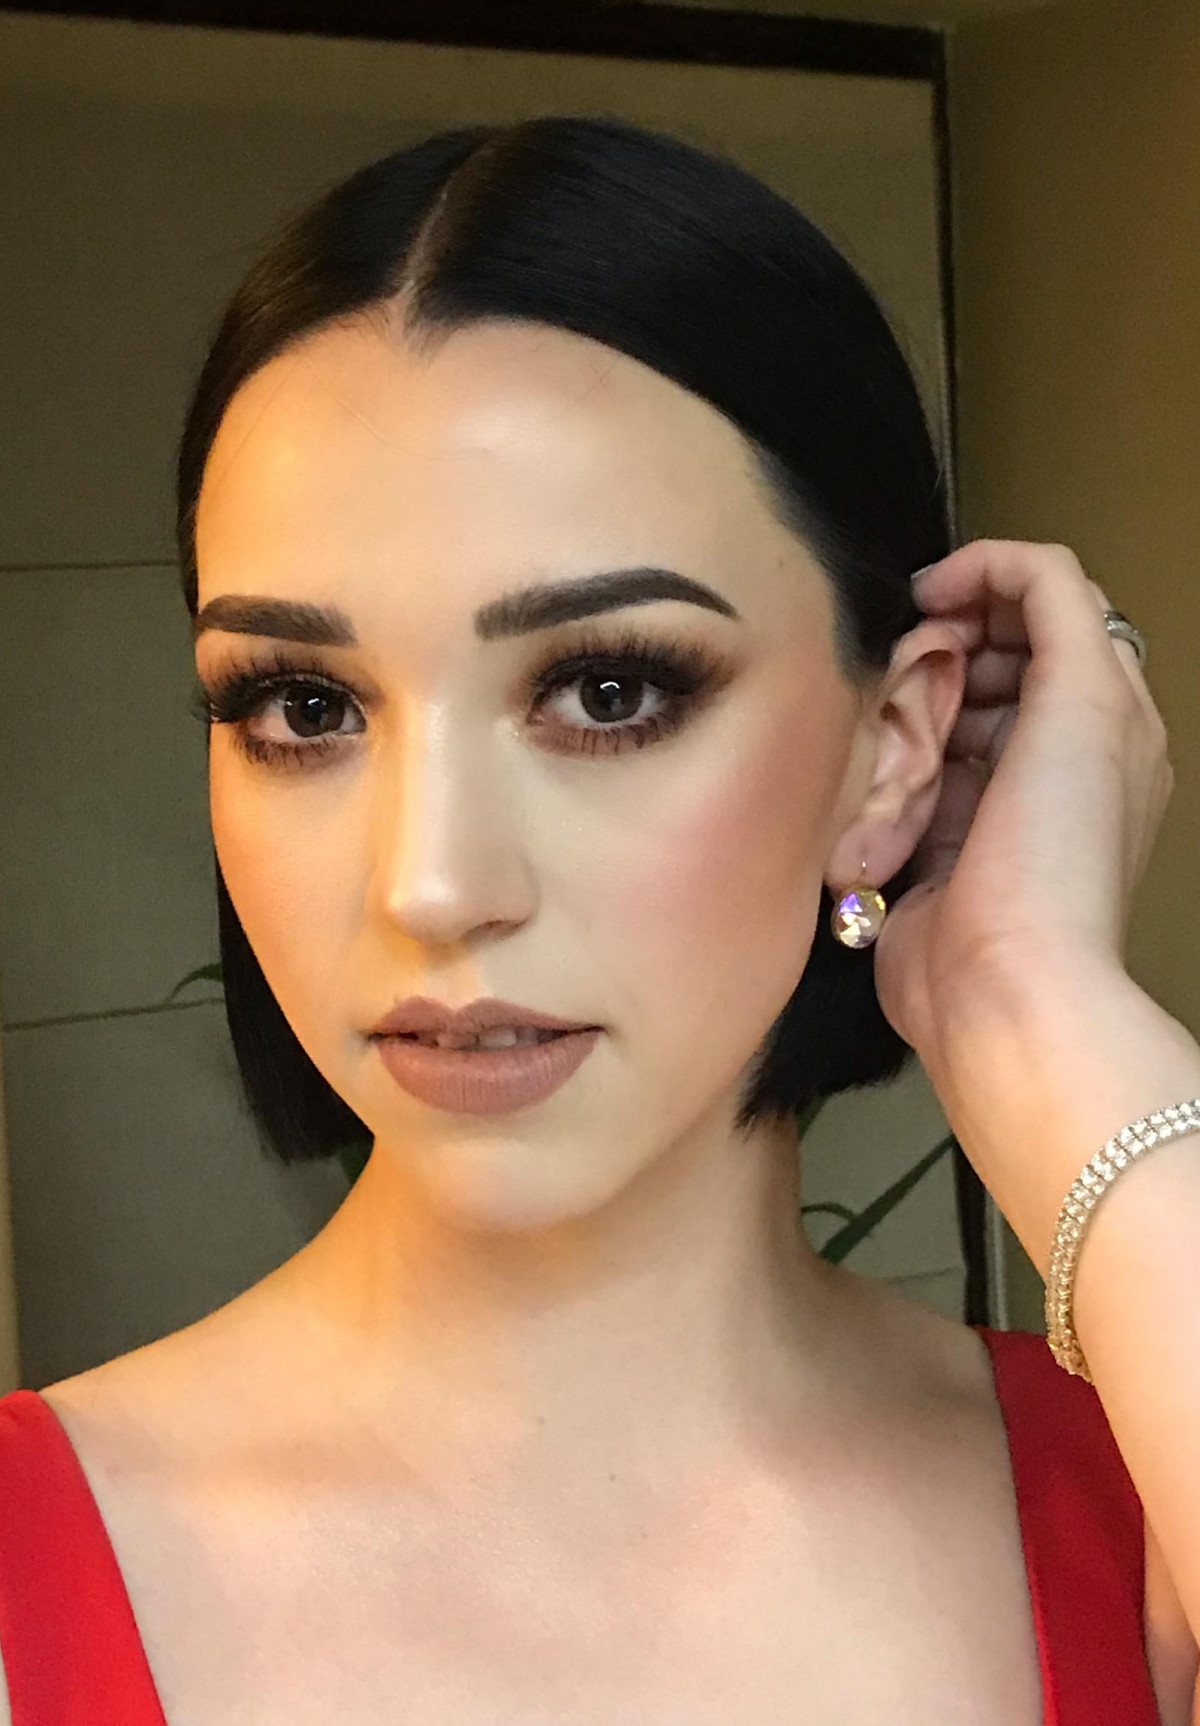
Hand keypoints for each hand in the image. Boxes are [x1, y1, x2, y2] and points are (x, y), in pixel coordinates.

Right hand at [872, 539, 1173, 1099]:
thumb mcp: (1086, 698)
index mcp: (1107, 716)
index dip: (989, 587)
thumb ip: (1054, 602)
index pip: (1047, 609)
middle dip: (940, 648)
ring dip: (905, 708)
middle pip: (983, 655)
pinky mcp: (932, 841)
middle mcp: (1052, 754)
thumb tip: (995, 565)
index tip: (930, 597)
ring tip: (892, 733)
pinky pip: (897, 775)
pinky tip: (877, 787)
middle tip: (910, 668)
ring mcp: (989, 800)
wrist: (1001, 983)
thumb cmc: (1054, 850)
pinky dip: (884, 770)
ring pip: (932, 708)